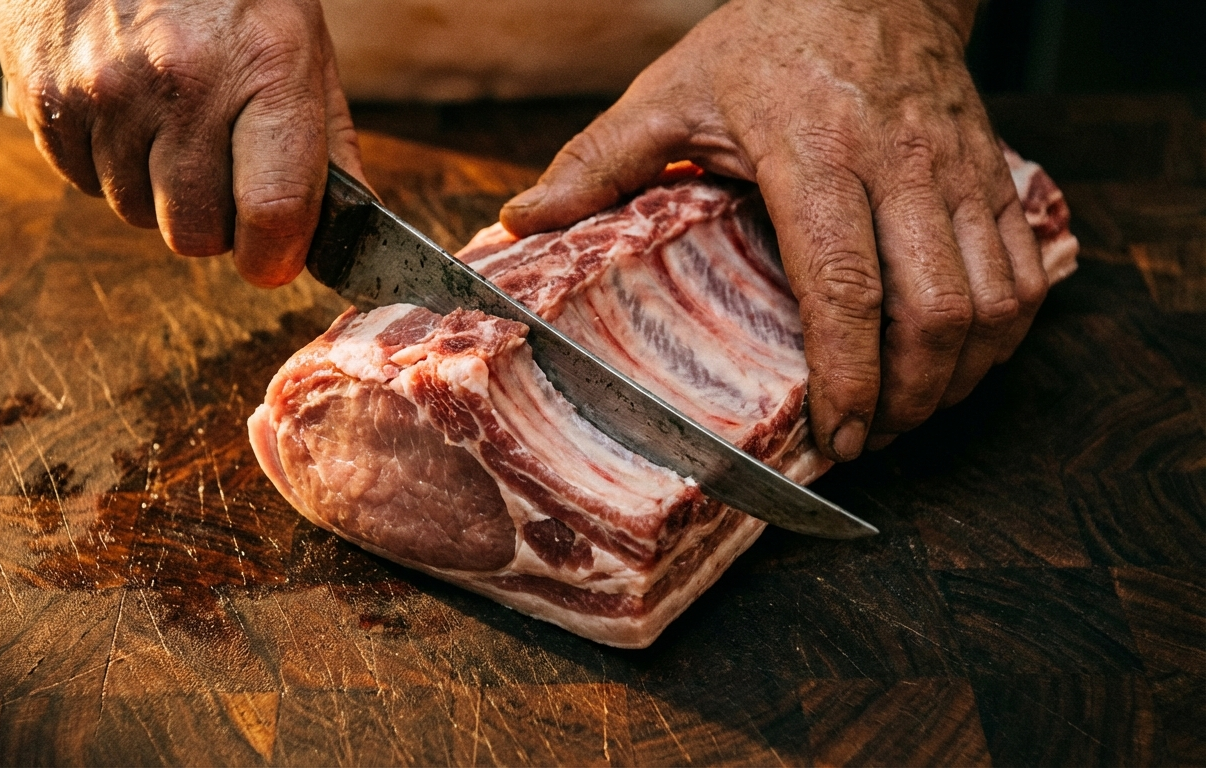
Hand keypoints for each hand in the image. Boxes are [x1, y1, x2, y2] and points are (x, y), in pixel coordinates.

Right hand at [0, 0, 364, 286]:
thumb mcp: (301, 45)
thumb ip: (327, 143)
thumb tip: (346, 230)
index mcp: (263, 69)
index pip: (271, 213)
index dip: (274, 255)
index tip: (274, 255)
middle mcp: (179, 82)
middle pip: (193, 232)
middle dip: (213, 222)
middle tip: (219, 172)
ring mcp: (103, 88)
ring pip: (133, 210)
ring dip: (155, 188)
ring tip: (168, 122)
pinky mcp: (42, 92)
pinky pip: (80, 180)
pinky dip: (106, 162)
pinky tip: (124, 109)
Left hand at [500, 0, 1048, 460]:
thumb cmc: (766, 41)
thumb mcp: (672, 92)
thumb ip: (600, 161)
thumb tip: (523, 222)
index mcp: (816, 154)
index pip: (844, 286)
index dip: (846, 375)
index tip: (835, 437)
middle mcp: (902, 167)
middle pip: (934, 311)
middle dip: (909, 398)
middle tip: (867, 439)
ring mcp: (960, 172)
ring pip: (993, 301)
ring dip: (958, 377)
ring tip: (908, 413)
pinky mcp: (996, 174)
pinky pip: (1026, 273)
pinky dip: (1004, 335)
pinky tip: (961, 363)